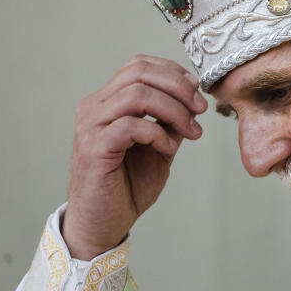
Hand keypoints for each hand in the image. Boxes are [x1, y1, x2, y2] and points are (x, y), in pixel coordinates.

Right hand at [63, 55, 206, 259]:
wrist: (103, 224)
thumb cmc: (127, 186)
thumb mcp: (159, 146)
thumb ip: (170, 121)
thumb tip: (193, 99)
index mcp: (107, 101)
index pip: (139, 65)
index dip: (173, 72)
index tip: (197, 91)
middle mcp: (94, 107)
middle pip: (139, 71)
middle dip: (178, 87)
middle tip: (200, 109)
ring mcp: (90, 125)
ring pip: (138, 94)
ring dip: (174, 110)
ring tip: (191, 132)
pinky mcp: (93, 147)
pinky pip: (131, 125)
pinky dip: (158, 133)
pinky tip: (167, 149)